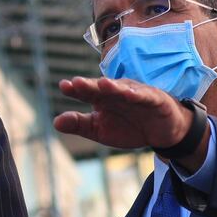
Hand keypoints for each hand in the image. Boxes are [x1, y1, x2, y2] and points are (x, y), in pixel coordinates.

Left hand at [54, 77, 193, 151]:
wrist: (161, 133)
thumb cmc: (127, 127)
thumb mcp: (99, 130)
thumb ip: (79, 124)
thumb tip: (55, 122)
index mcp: (100, 98)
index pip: (85, 92)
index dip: (75, 89)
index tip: (63, 86)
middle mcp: (116, 92)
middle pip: (101, 87)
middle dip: (89, 85)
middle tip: (76, 83)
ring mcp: (135, 93)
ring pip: (123, 88)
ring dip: (113, 86)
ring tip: (103, 84)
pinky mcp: (154, 99)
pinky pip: (145, 96)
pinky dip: (138, 95)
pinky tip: (130, 95)